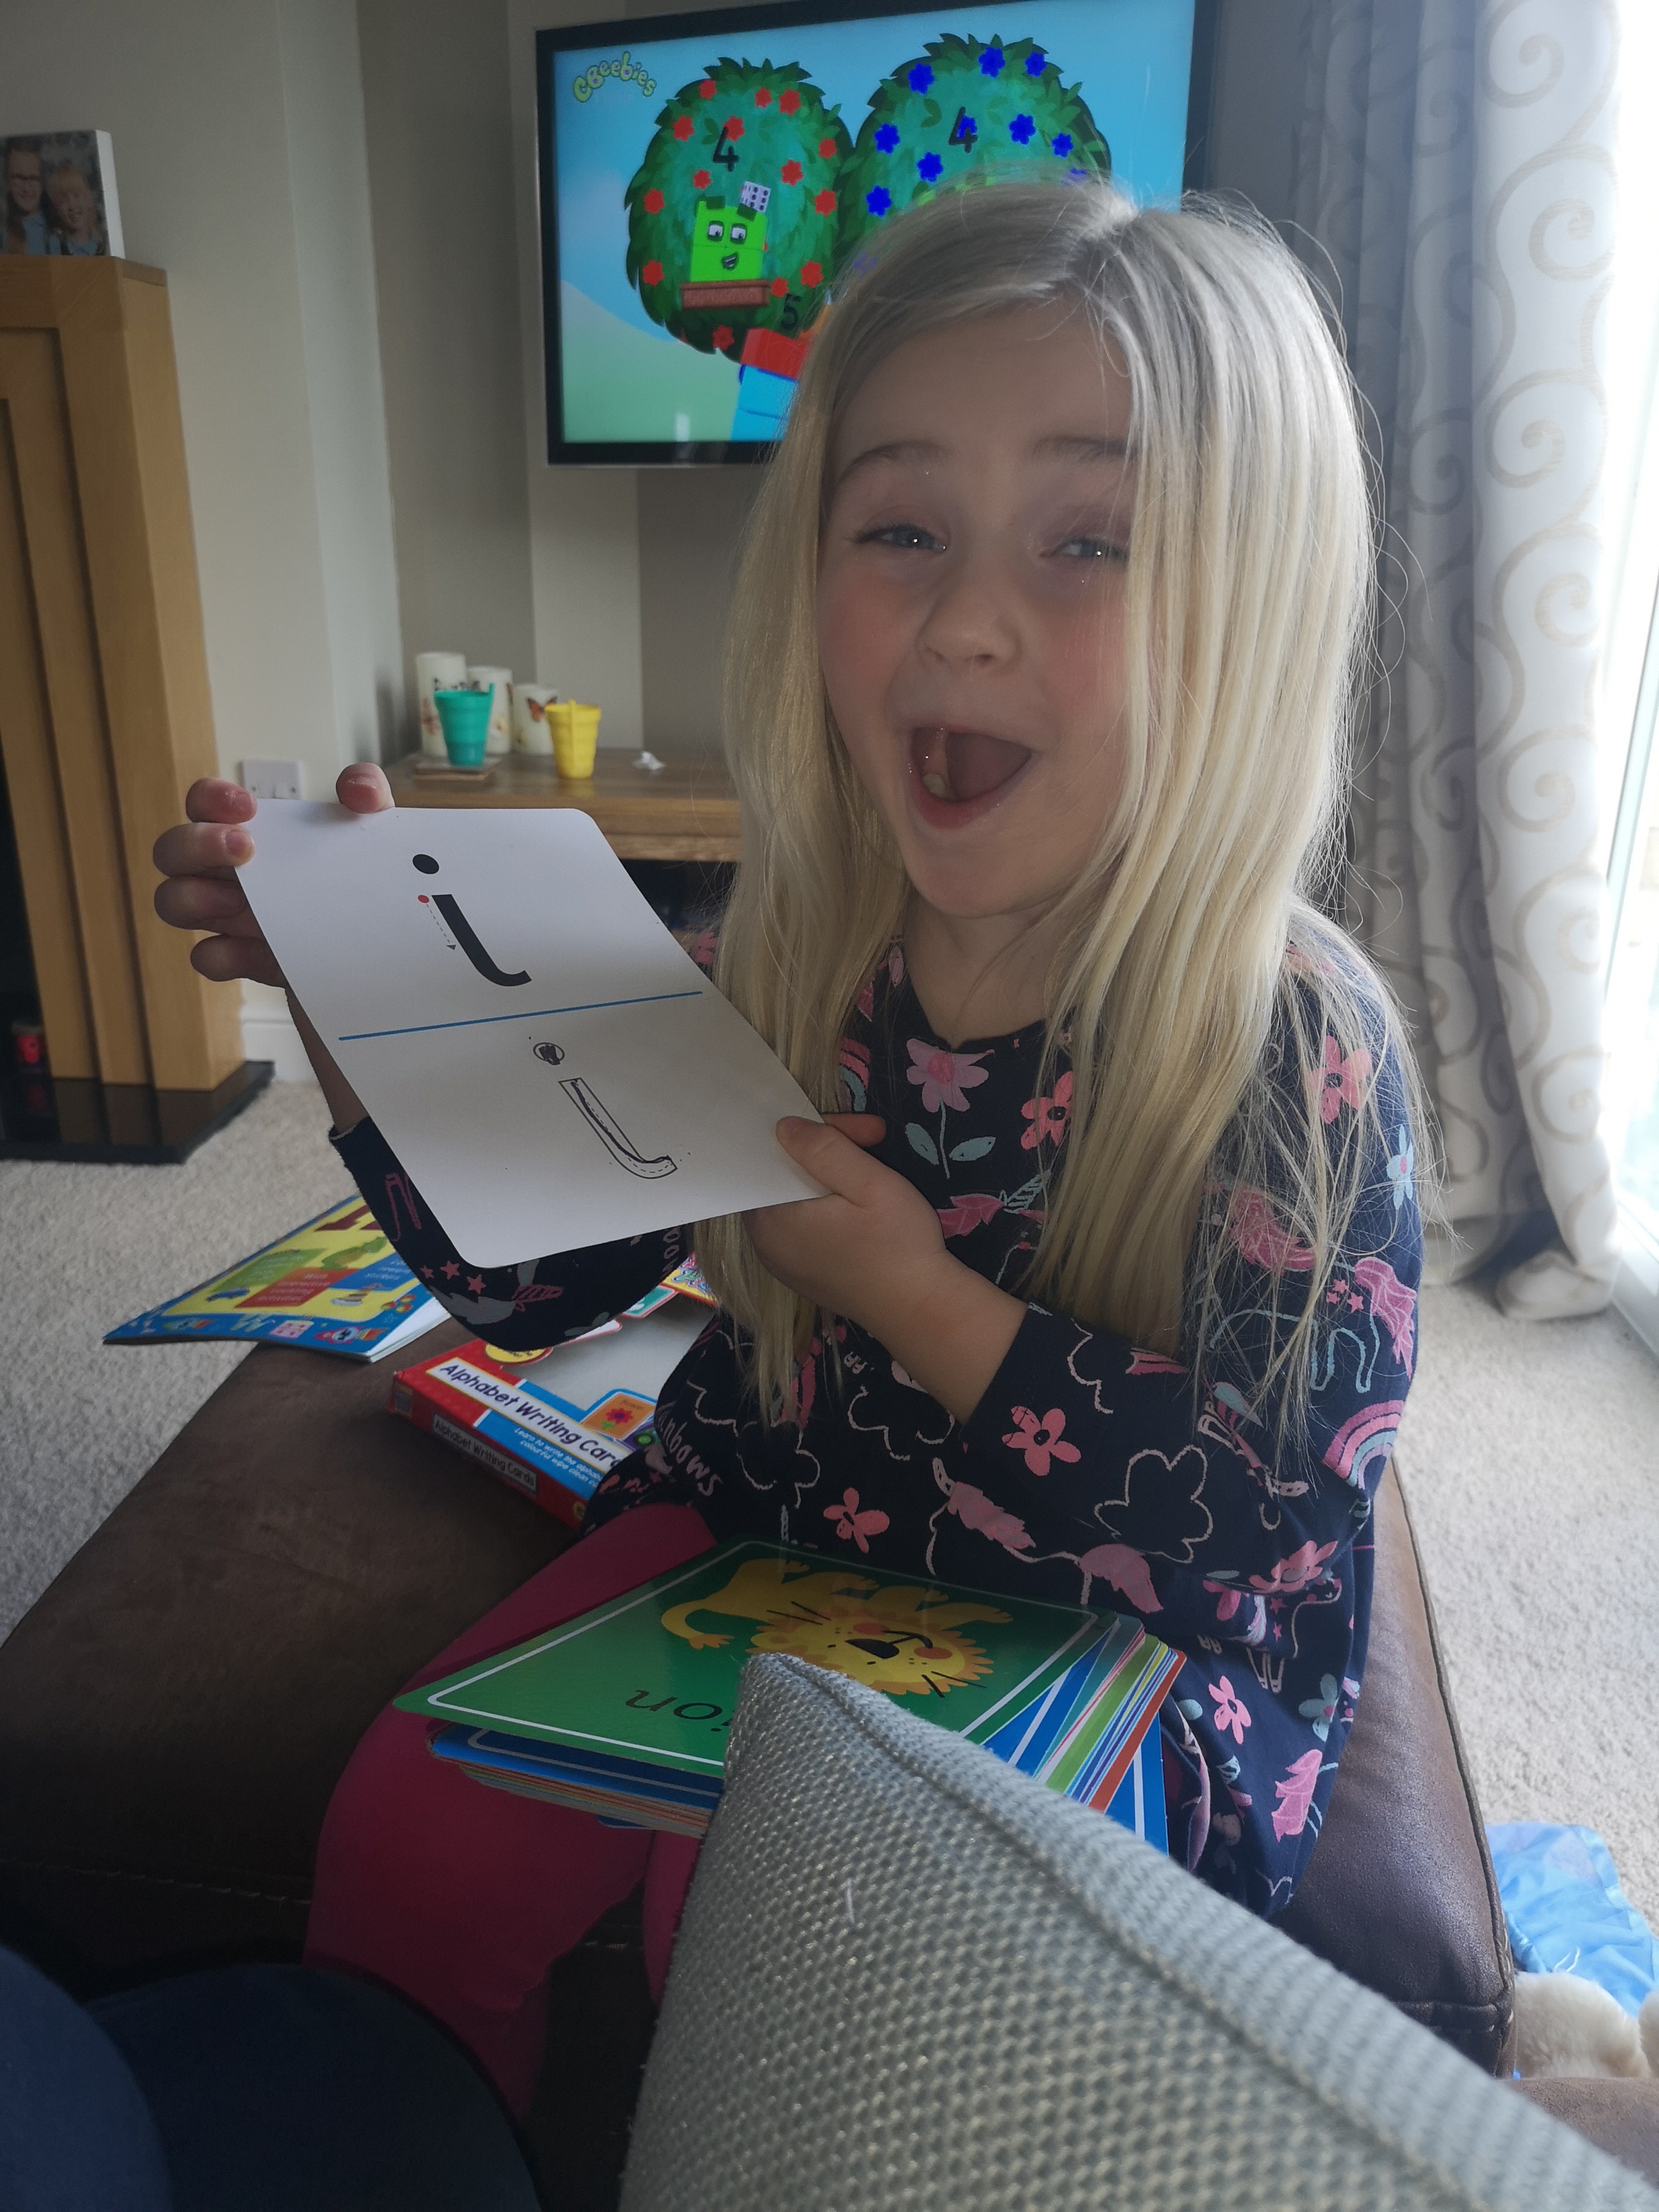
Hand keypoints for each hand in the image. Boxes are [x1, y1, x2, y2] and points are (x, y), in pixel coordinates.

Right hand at [152, 764, 392, 986]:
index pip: (206, 803)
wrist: (383, 951)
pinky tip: (256, 950)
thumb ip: (369, 796)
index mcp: (254, 834)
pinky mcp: (247, 959)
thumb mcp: (374, 833)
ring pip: (172, 902)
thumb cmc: (362, 882)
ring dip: (193, 898)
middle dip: (195, 844)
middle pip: (171, 850)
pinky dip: (221, 955)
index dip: (210, 799)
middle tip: (244, 850)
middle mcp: (232, 873)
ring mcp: (233, 917)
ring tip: (239, 904)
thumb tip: (356, 788)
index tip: (246, 808)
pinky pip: (206, 957)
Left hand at [749, 1116, 1026, 1421]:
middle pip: (784, 1173)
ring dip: (829, 1174)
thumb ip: (824, 1149)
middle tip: (874, 1136)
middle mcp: (765, 1241)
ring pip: (795, 1196)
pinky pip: (803, 1224)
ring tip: (874, 1163)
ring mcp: (781, 1261)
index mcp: (771, 1217)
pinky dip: (826, 1205)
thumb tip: (783, 1126)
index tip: (858, 1129)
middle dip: (825, 1149)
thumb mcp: (869, 1183)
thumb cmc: (897, 1245)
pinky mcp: (802, 1273)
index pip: (777, 1155)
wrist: (922, 1310)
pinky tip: (859, 1201)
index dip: (814, 1131)